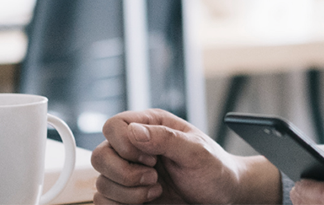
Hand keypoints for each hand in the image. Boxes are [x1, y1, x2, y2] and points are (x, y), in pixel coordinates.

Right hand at [93, 108, 278, 204]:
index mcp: (150, 126)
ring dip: (128, 192)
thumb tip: (134, 132)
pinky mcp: (128, 194)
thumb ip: (166, 139)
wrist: (223, 196)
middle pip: (100, 156)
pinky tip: (146, 200)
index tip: (152, 158)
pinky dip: (121, 204)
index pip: (113, 126)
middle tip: (154, 177)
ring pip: (101, 181)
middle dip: (125, 173)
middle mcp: (135, 147)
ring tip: (156, 190)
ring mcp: (129, 172)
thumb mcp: (197, 151)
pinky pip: (104, 200)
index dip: (126, 145)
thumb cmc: (215, 169)